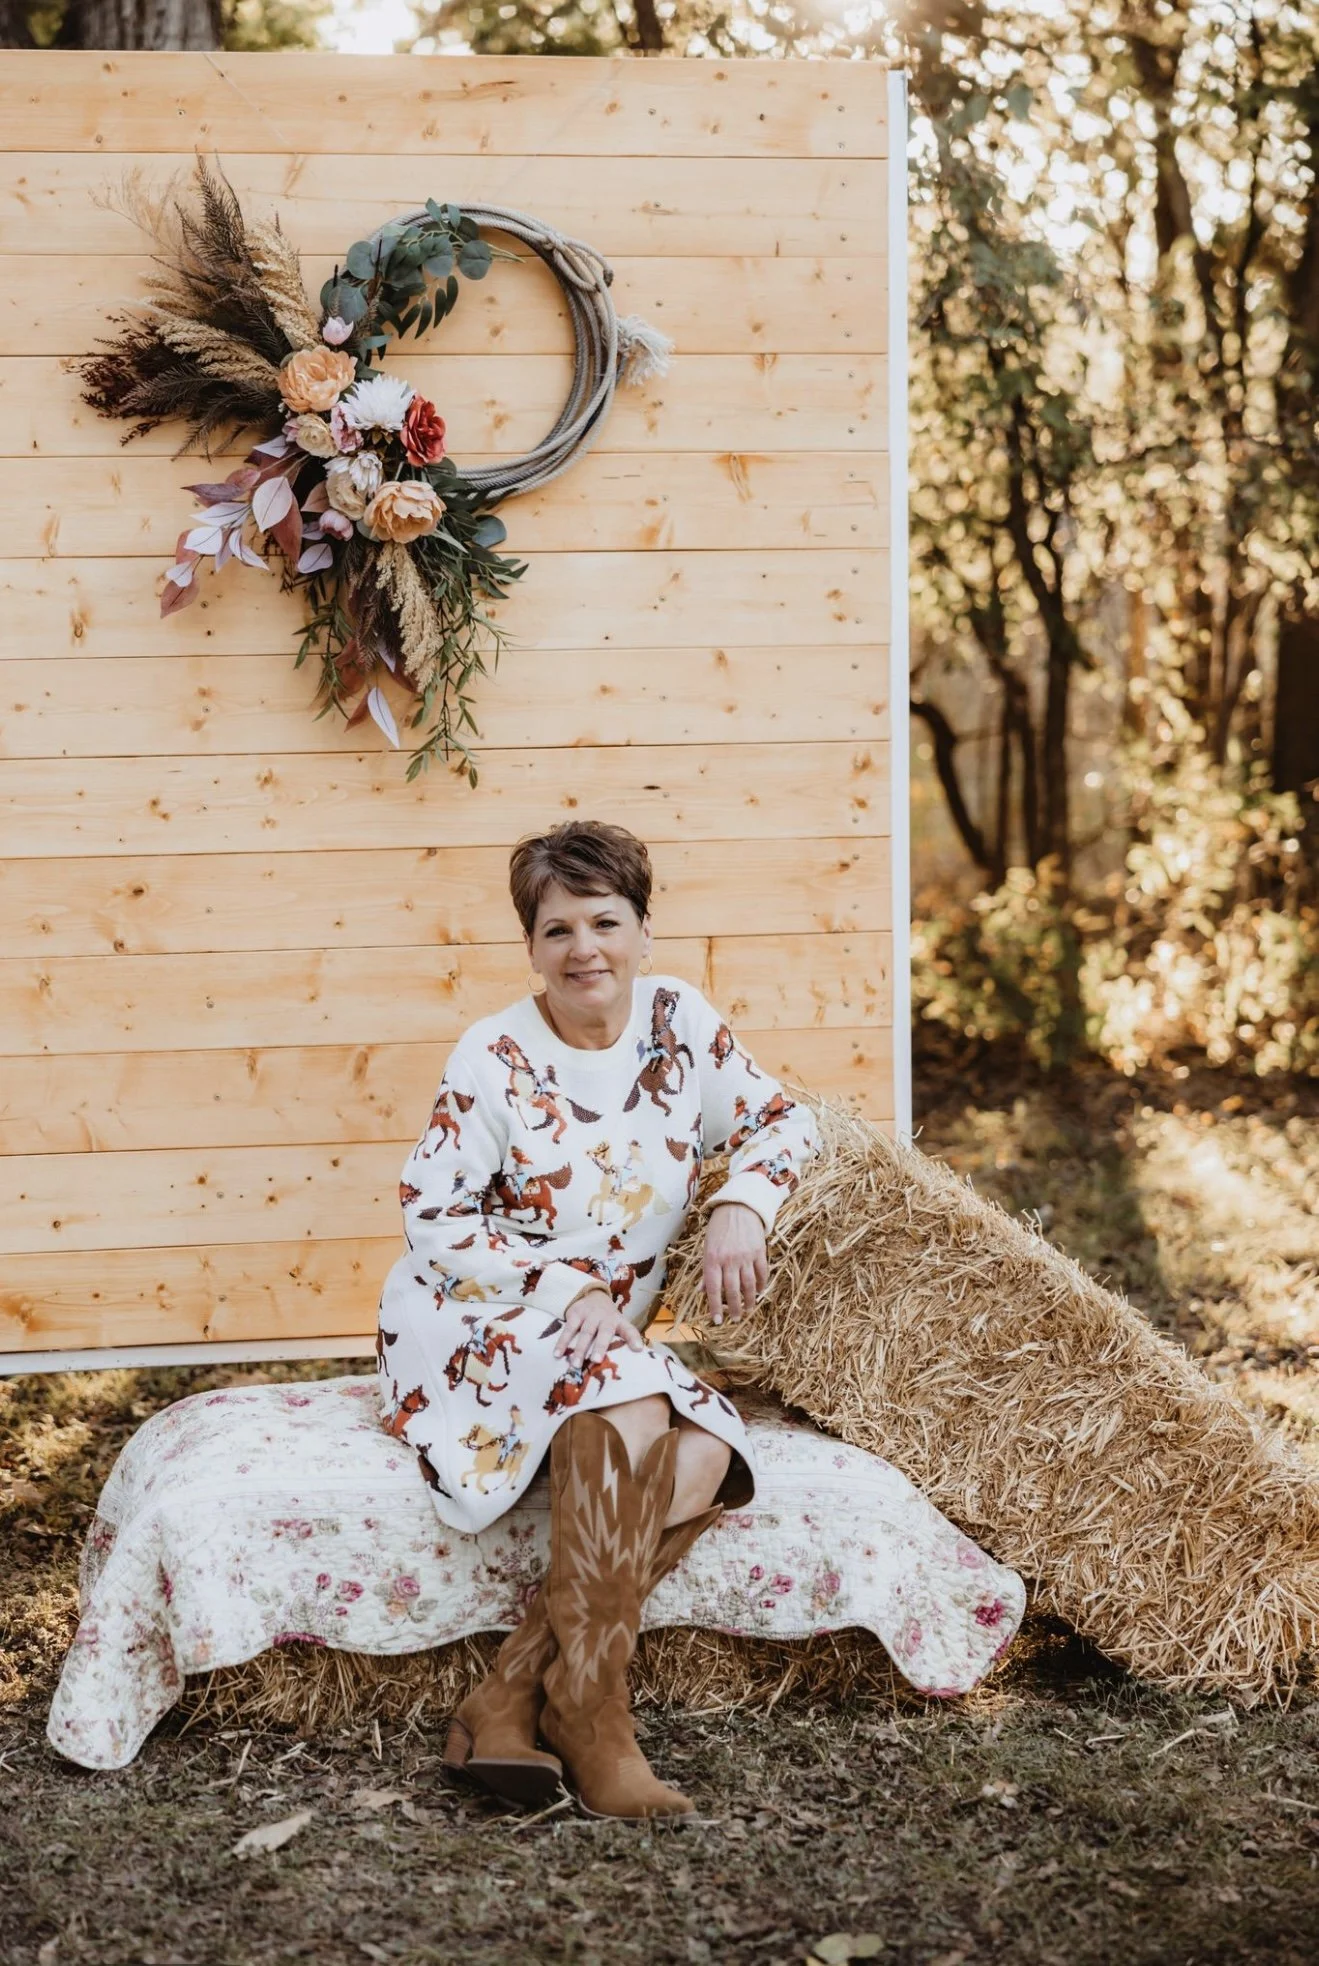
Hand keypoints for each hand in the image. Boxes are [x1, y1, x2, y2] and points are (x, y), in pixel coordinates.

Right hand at [554, 1286, 645, 1367]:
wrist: (594, 1296)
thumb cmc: (608, 1320)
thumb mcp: (619, 1325)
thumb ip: (626, 1339)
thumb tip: (637, 1353)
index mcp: (619, 1322)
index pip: (629, 1329)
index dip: (634, 1339)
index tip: (638, 1349)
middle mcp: (606, 1317)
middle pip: (604, 1332)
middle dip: (600, 1346)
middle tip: (596, 1360)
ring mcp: (590, 1314)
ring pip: (585, 1332)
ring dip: (580, 1348)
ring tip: (575, 1364)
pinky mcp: (576, 1313)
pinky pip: (568, 1329)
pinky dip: (562, 1342)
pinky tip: (557, 1354)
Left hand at [703, 1201, 767, 1325]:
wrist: (738, 1207)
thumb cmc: (719, 1228)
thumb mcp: (707, 1248)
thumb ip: (707, 1271)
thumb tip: (702, 1291)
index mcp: (713, 1259)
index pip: (713, 1289)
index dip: (715, 1307)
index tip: (717, 1320)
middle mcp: (729, 1259)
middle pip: (733, 1290)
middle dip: (734, 1308)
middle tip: (735, 1319)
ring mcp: (746, 1256)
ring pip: (749, 1285)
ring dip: (749, 1301)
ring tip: (748, 1310)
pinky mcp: (759, 1251)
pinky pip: (762, 1273)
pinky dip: (761, 1285)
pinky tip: (759, 1293)